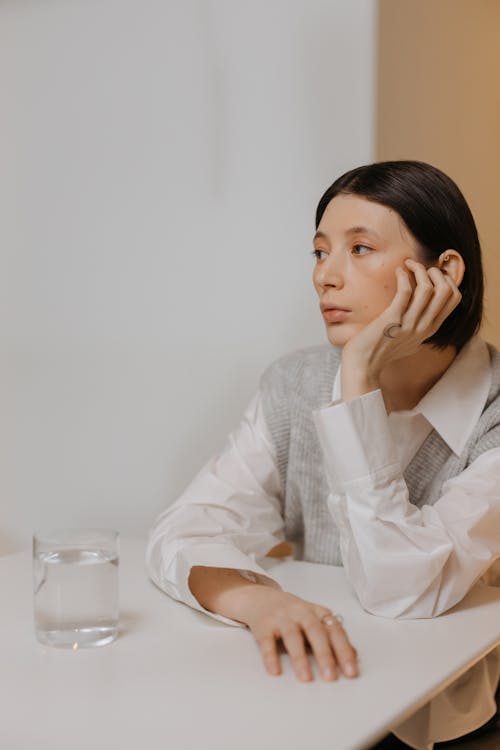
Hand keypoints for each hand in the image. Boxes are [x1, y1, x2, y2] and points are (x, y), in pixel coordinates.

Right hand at [238, 585, 357, 681]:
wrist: (259, 597)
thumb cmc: (292, 612)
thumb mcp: (315, 619)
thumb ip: (333, 636)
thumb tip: (355, 655)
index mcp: (317, 612)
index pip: (334, 630)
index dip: (344, 650)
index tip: (351, 672)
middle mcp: (300, 612)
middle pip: (315, 631)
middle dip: (324, 654)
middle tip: (330, 677)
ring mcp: (281, 617)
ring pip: (292, 635)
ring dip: (299, 657)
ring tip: (305, 678)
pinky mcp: (262, 625)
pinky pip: (266, 641)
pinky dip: (270, 656)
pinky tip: (275, 670)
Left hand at [341, 259, 461, 398]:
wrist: (362, 366)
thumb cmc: (379, 351)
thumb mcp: (408, 341)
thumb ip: (418, 328)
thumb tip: (421, 311)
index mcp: (430, 330)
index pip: (454, 299)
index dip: (447, 280)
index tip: (432, 274)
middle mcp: (423, 327)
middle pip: (446, 291)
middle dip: (435, 272)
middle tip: (419, 267)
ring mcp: (409, 324)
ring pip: (428, 288)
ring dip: (419, 270)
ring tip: (408, 265)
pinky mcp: (392, 320)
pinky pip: (405, 291)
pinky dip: (403, 276)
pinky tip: (398, 271)